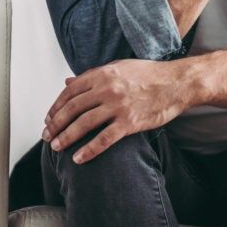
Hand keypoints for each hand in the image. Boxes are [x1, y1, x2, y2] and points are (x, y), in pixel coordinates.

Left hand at [42, 59, 188, 164]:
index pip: (70, 92)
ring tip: (56, 147)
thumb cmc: (151, 74)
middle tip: (47, 136)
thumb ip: (93, 75)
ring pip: (83, 124)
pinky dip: (89, 150)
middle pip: (72, 109)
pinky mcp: (130, 122)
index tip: (49, 119)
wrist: (178, 83)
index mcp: (103, 74)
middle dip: (55, 125)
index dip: (55, 107)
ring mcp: (119, 106)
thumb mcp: (120, 67)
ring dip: (66, 137)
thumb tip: (68, 82)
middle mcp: (108, 89)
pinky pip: (104, 139)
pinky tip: (78, 158)